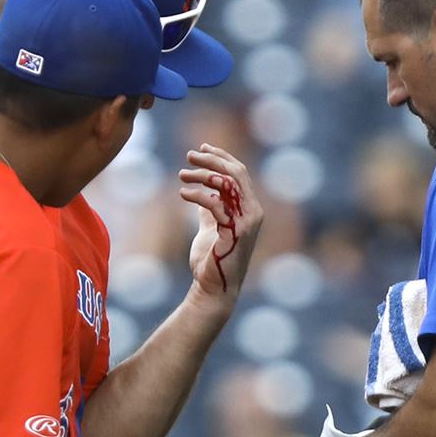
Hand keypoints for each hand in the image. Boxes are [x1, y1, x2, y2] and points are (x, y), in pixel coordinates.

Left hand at [178, 143, 262, 299]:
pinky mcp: (236, 231)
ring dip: (203, 174)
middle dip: (213, 159)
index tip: (201, 148)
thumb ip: (210, 209)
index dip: (222, 156)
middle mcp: (253, 211)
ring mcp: (247, 221)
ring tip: (182, 174)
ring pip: (227, 184)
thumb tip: (201, 193)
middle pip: (236, 172)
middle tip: (190, 155)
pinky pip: (216, 203)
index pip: (239, 172)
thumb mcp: (210, 228)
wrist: (212, 288)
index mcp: (249, 208)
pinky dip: (199, 195)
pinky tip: (183, 194)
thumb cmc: (211, 260)